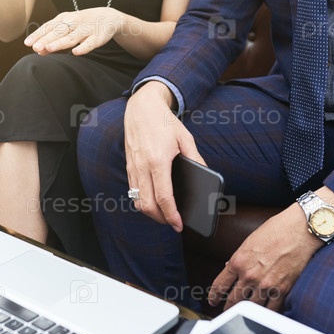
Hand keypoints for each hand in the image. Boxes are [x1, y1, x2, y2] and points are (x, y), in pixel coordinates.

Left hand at [24, 8, 123, 55]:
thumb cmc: (81, 23)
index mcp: (64, 18)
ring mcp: (86, 30)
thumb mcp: (66, 27)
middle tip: (36, 47)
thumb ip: (52, 39)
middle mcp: (74, 22)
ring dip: (60, 43)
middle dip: (47, 39)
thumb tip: (37, 50)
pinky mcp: (97, 37)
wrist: (108, 17)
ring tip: (49, 48)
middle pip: (58, 32)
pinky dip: (83, 47)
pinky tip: (76, 53)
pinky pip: (90, 43)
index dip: (38, 35)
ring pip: (72, 37)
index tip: (27, 43)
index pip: (49, 27)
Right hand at [123, 82, 204, 231]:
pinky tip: (154, 201)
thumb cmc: (164, 122)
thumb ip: (195, 158)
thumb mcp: (185, 138)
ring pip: (137, 201)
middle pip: (147, 205)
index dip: (171, 215)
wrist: (141, 108)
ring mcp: (133, 167)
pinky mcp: (129, 166)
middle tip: (174, 223)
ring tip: (165, 215)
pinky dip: (142, 201)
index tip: (179, 225)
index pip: (163, 197)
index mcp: (158, 161)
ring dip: (150, 212)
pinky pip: (133, 191)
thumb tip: (205, 175)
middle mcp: (142, 167)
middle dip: (160, 219)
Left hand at [208, 204, 321, 310]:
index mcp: (238, 261)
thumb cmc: (277, 230)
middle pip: (233, 300)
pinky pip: (271, 309)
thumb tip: (230, 267)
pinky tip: (263, 312)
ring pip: (250, 307)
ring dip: (245, 311)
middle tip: (225, 310)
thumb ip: (239, 257)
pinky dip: (266, 312)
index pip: (220, 285)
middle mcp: (249, 275)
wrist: (300, 230)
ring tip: (243, 313)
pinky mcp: (282, 290)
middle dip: (227, 307)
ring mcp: (266, 285)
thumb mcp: (250, 241)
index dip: (214, 295)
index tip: (213, 300)